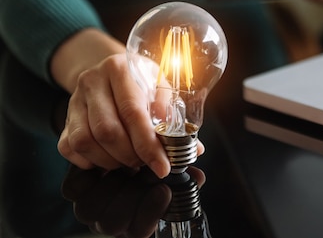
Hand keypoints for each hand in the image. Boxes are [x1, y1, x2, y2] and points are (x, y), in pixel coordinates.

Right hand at [57, 53, 171, 177]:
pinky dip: (90, 161)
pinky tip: (109, 158)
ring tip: (130, 161)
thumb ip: (176, 115)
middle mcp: (92, 80)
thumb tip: (195, 148)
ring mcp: (74, 99)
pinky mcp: (64, 116)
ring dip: (111, 161)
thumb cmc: (143, 81)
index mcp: (120, 68)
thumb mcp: (163, 86)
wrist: (110, 69)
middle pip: (107, 131)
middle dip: (131, 156)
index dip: (148, 145)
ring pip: (85, 142)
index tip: (163, 166)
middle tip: (146, 163)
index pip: (133, 113)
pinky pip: (69, 148)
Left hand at [62, 165, 205, 237]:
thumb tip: (197, 176)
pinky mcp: (74, 188)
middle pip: (113, 222)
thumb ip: (183, 175)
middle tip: (149, 172)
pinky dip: (90, 173)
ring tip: (128, 163)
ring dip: (112, 185)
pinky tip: (108, 158)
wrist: (122, 144)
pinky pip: (74, 188)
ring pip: (91, 209)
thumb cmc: (152, 163)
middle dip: (132, 196)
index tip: (165, 190)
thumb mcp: (169, 168)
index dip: (151, 213)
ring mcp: (90, 207)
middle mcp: (111, 220)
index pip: (139, 231)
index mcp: (135, 222)